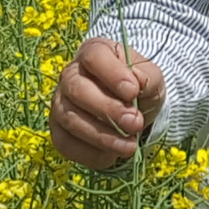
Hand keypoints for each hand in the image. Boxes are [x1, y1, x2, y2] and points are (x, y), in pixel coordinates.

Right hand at [50, 38, 161, 169]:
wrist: (132, 110)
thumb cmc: (138, 87)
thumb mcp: (151, 77)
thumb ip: (147, 77)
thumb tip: (138, 82)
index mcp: (93, 52)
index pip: (94, 57)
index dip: (112, 74)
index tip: (133, 92)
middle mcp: (70, 75)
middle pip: (78, 90)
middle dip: (108, 110)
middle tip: (135, 123)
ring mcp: (60, 103)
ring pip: (71, 119)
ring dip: (102, 136)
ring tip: (130, 146)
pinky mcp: (58, 130)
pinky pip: (66, 144)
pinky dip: (90, 153)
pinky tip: (112, 156)